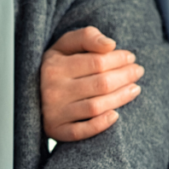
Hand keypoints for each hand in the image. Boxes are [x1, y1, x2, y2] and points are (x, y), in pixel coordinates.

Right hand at [41, 26, 144, 141]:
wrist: (30, 95)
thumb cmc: (56, 66)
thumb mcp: (65, 45)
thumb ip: (86, 37)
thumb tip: (110, 45)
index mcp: (54, 66)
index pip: (96, 62)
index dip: (119, 59)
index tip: (131, 58)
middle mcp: (53, 90)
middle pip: (100, 84)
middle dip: (125, 76)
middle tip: (138, 72)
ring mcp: (54, 113)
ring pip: (95, 106)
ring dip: (121, 98)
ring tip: (134, 89)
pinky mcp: (56, 131)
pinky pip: (82, 131)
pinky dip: (100, 125)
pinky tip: (116, 115)